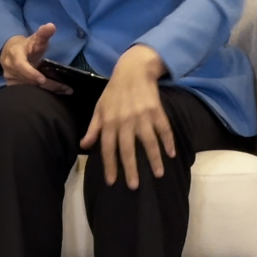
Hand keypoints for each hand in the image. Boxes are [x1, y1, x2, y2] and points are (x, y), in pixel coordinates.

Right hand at [0, 23, 71, 93]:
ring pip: (29, 89)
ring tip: (65, 91)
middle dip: (47, 85)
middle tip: (65, 88)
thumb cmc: (26, 46)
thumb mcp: (34, 39)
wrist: (9, 52)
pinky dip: (42, 94)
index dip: (30, 73)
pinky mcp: (13, 87)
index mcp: (14, 56)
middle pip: (28, 81)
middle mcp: (10, 69)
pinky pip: (27, 93)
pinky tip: (55, 94)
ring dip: (48, 91)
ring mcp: (10, 79)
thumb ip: (43, 34)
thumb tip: (51, 26)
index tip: (42, 79)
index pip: (21, 66)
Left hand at [80, 45, 174, 189]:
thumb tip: (84, 146)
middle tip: (133, 186)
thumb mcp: (100, 108)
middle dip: (130, 169)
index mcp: (109, 122)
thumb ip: (93, 128)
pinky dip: (168, 141)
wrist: (133, 70)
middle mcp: (125, 121)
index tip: (112, 182)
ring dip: (154, 159)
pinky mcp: (156, 110)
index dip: (109, 166)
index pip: (108, 148)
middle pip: (127, 150)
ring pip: (149, 142)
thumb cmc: (114, 91)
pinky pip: (163, 128)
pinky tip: (171, 153)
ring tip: (158, 174)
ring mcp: (142, 116)